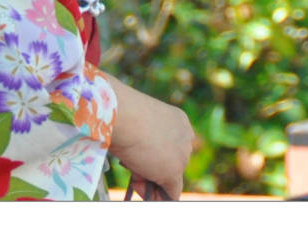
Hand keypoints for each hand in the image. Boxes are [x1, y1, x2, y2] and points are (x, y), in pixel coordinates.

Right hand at [100, 72, 196, 198]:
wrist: (121, 113)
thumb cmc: (121, 111)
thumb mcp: (138, 123)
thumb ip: (146, 138)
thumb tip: (141, 160)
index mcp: (178, 121)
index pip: (172, 145)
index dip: (156, 154)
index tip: (139, 154)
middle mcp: (186, 138)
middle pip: (172, 162)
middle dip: (151, 168)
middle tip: (130, 165)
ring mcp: (182, 156)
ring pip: (169, 178)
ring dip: (148, 179)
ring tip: (129, 168)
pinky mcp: (173, 172)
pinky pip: (170, 193)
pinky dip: (156, 197)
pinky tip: (138, 189)